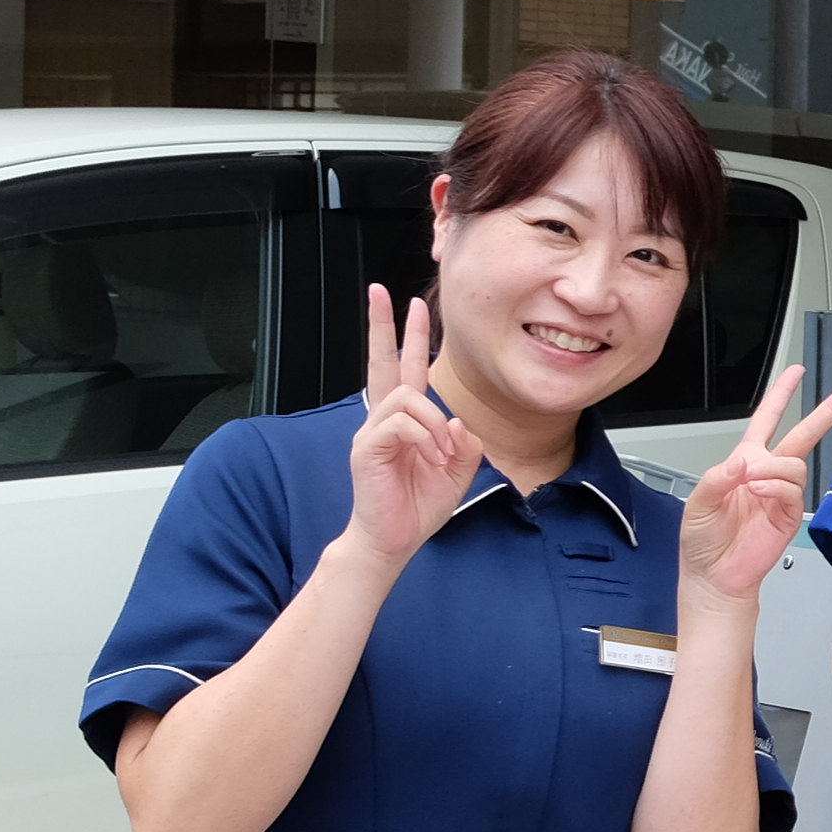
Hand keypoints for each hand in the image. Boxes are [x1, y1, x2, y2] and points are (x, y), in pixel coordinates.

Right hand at [344, 289, 481, 563]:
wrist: (394, 540)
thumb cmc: (418, 506)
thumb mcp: (457, 471)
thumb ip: (464, 443)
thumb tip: (457, 422)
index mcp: (406, 421)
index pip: (405, 369)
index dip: (409, 337)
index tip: (413, 305)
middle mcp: (385, 420)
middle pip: (382, 361)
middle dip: (383, 325)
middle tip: (380, 291)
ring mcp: (373, 432)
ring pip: (406, 398)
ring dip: (433, 422)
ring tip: (440, 453)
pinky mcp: (367, 448)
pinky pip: (401, 424)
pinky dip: (424, 438)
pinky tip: (429, 458)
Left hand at [680, 353, 831, 607]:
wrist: (714, 578)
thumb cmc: (703, 542)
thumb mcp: (698, 502)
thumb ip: (718, 476)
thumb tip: (745, 461)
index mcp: (742, 463)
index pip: (765, 420)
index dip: (780, 395)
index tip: (796, 372)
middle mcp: (766, 475)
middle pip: (802, 435)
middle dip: (825, 412)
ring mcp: (780, 495)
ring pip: (794, 464)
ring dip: (773, 468)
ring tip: (752, 484)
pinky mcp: (790, 516)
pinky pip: (793, 491)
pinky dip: (776, 487)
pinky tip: (760, 493)